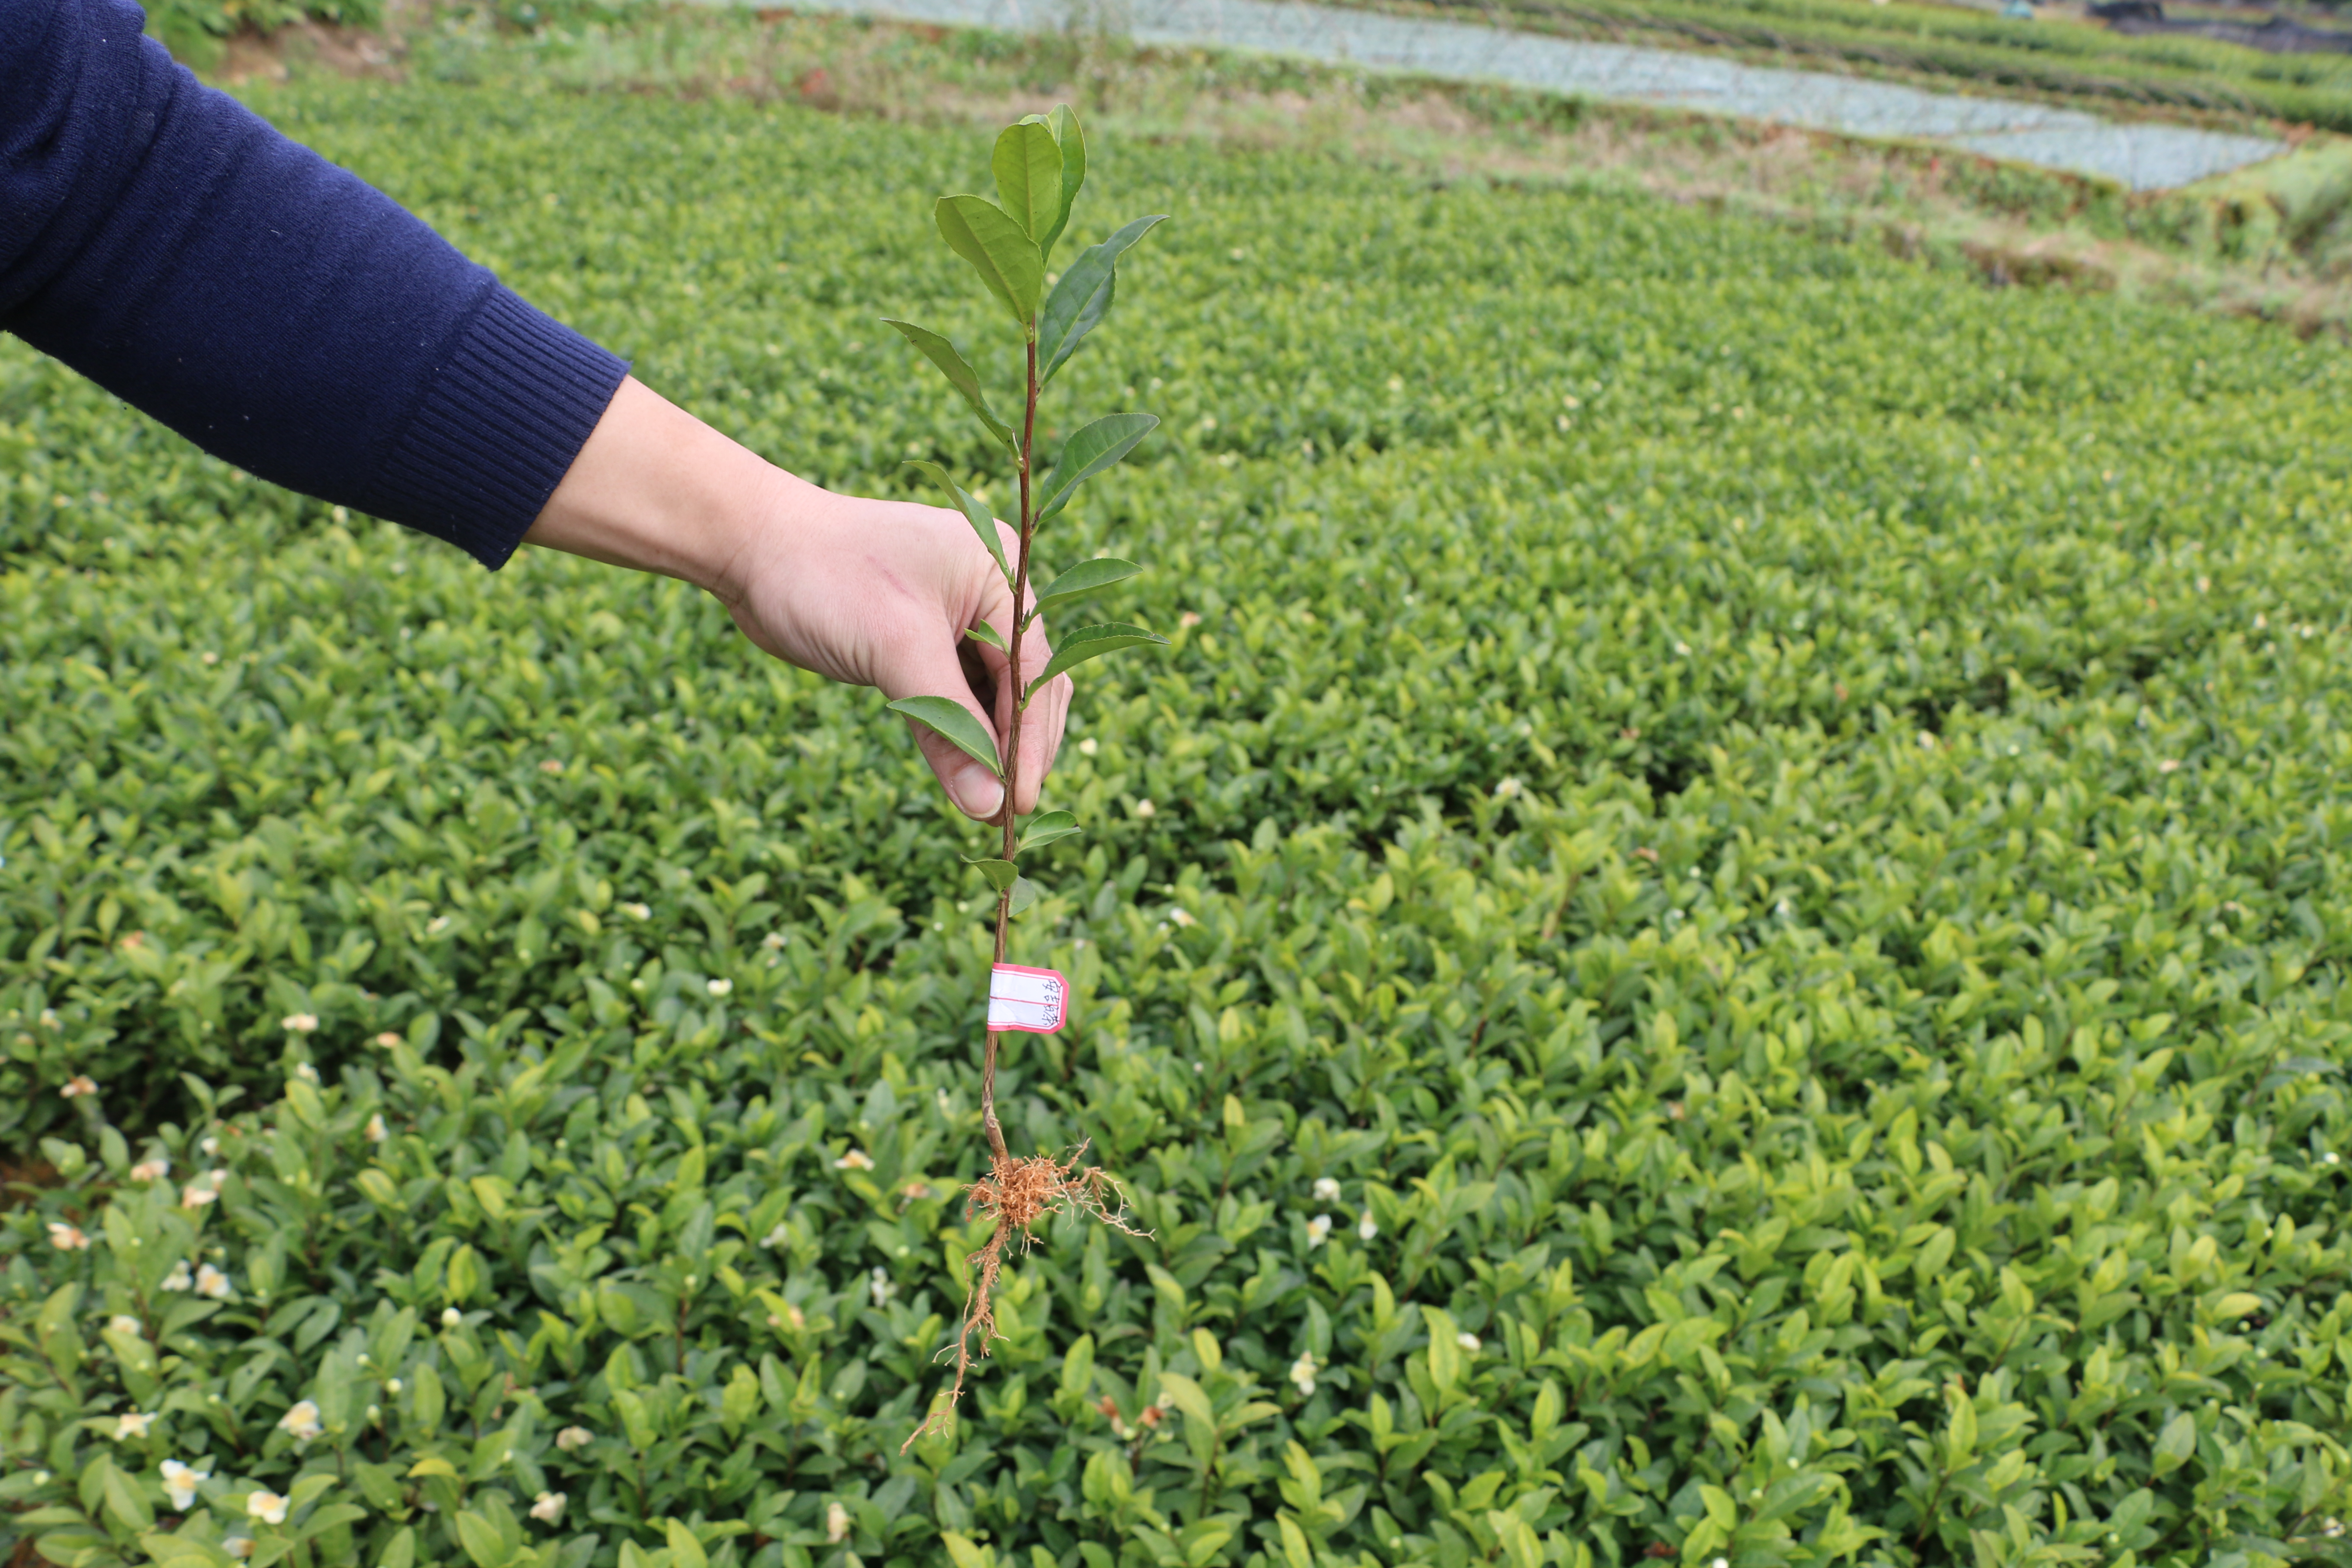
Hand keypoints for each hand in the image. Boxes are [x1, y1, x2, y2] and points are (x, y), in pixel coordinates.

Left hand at [521, 376, 1070, 819]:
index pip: (1034, 670)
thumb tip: (988, 807)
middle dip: (1017, 749)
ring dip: (991, 749)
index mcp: (1000, 571)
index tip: (1019, 802)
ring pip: (993, 697)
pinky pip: (958, 696)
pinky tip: (962, 777)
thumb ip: (948, 726)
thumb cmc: (825, 577)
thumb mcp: (894, 648)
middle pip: (1024, 686)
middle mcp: (989, 592)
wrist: (752, 548)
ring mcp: (959, 616)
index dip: (1029, 741)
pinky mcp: (924, 641)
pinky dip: (961, 736)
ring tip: (988, 809)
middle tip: (1007, 816)